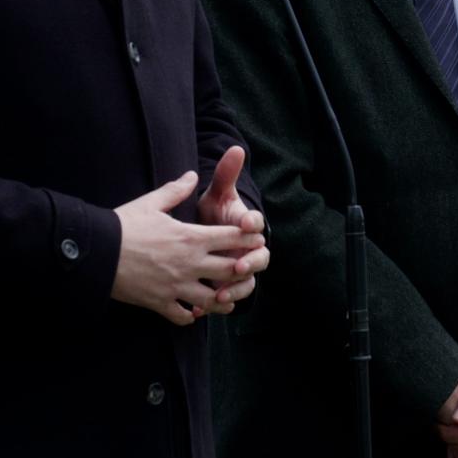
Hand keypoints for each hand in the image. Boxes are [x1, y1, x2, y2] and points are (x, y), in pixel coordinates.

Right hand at [109, 170, 269, 324]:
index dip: (247, 238)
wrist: (97, 252)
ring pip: (212, 299)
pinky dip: (190, 315)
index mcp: (190, 237)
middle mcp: (189, 263)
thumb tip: (192, 175)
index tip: (255, 239)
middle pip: (230, 270)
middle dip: (242, 269)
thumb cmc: (124, 225)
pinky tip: (192, 312)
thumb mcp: (151, 203)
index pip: (231, 238)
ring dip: (222, 299)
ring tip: (226, 297)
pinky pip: (183, 316)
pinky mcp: (160, 303)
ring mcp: (176, 286)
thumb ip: (176, 190)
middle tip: (247, 269)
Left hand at [194, 147, 269, 308]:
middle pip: (259, 259)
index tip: (247, 224)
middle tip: (237, 265)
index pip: (256, 224)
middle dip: (249, 263)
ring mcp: (239, 270)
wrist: (211, 234)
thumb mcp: (219, 193)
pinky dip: (214, 305)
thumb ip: (227, 173)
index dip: (252, 224)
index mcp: (246, 227)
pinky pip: (226, 300)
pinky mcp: (227, 286)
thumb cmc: (217, 212)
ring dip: (235, 290)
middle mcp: (248, 250)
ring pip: (246, 284)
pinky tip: (198, 309)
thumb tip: (236, 148)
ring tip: (219, 294)